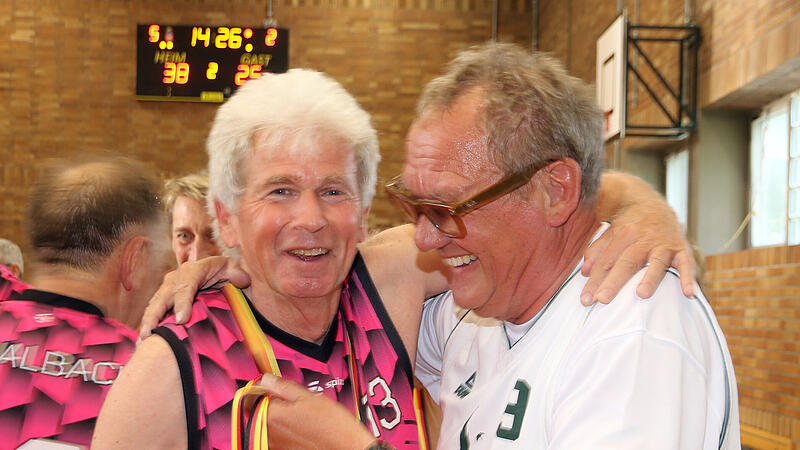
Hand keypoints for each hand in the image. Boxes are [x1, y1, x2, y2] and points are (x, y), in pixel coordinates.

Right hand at [137, 256, 249, 338]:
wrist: (220, 273)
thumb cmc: (227, 273)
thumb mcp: (234, 269)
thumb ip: (237, 274)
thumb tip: (241, 280)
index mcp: (194, 270)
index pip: (186, 284)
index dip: (182, 302)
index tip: (181, 320)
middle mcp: (176, 278)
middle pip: (163, 297)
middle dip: (155, 316)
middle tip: (150, 334)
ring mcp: (168, 289)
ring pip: (155, 305)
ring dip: (147, 323)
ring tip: (142, 341)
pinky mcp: (164, 301)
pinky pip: (154, 312)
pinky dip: (149, 326)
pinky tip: (144, 341)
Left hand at [257, 374, 375, 449]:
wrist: (347, 448)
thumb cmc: (332, 425)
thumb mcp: (309, 396)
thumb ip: (282, 386)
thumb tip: (265, 378)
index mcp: (271, 415)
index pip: (250, 398)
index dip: (260, 388)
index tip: (270, 385)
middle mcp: (268, 433)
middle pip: (257, 411)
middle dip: (269, 402)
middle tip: (289, 398)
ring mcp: (275, 445)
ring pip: (267, 423)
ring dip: (277, 415)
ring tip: (299, 412)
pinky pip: (276, 435)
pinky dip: (284, 428)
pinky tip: (302, 425)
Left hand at [580, 209, 694, 304]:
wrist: (656, 206)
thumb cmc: (630, 226)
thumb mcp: (610, 233)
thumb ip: (597, 251)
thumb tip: (585, 272)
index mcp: (623, 234)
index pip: (606, 260)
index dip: (595, 280)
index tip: (586, 299)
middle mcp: (643, 239)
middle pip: (627, 262)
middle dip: (614, 282)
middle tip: (602, 300)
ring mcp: (663, 244)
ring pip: (656, 262)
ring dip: (650, 278)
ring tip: (641, 295)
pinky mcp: (682, 249)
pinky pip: (687, 264)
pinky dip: (688, 278)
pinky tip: (688, 293)